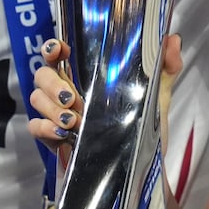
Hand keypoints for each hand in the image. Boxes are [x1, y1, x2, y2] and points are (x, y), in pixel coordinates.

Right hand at [26, 36, 182, 156]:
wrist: (141, 169)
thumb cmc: (145, 128)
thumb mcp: (158, 96)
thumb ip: (166, 67)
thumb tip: (172, 39)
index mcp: (87, 76)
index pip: (59, 53)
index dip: (52, 47)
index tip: (59, 49)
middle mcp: (68, 91)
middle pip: (42, 75)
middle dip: (52, 83)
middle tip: (72, 98)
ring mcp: (58, 115)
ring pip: (37, 99)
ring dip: (51, 107)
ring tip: (72, 120)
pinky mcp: (54, 139)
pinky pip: (35, 127)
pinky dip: (44, 128)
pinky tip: (61, 134)